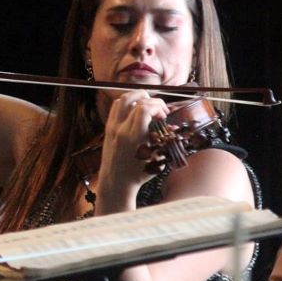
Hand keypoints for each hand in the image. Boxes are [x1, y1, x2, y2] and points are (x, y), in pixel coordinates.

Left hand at [96, 91, 168, 209]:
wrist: (115, 183)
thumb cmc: (138, 175)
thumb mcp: (155, 160)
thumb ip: (163, 142)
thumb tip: (174, 130)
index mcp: (133, 138)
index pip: (144, 109)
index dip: (158, 107)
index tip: (164, 115)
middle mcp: (120, 129)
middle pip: (134, 99)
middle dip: (151, 100)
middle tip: (159, 110)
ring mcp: (112, 127)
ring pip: (122, 99)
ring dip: (138, 97)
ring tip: (149, 105)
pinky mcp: (108, 127)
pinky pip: (116, 106)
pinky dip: (128, 102)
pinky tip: (137, 110)